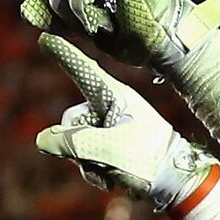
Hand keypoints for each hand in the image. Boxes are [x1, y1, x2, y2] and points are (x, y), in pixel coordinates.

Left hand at [17, 0, 219, 146]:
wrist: (174, 44)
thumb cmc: (136, 38)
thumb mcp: (88, 29)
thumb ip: (57, 18)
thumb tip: (23, 8)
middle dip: (59, 3)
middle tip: (86, 26)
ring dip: (75, 12)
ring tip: (105, 26)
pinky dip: (86, 14)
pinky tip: (108, 24)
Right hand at [33, 32, 219, 213]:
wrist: (176, 182)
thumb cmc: (147, 160)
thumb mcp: (108, 151)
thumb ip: (73, 142)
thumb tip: (44, 139)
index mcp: (114, 96)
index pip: (83, 71)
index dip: (63, 55)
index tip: (45, 37)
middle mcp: (110, 106)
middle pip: (72, 121)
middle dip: (78, 147)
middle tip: (103, 162)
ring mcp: (110, 126)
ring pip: (77, 142)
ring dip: (89, 163)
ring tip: (114, 171)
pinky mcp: (112, 143)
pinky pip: (88, 155)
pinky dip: (96, 169)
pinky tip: (113, 177)